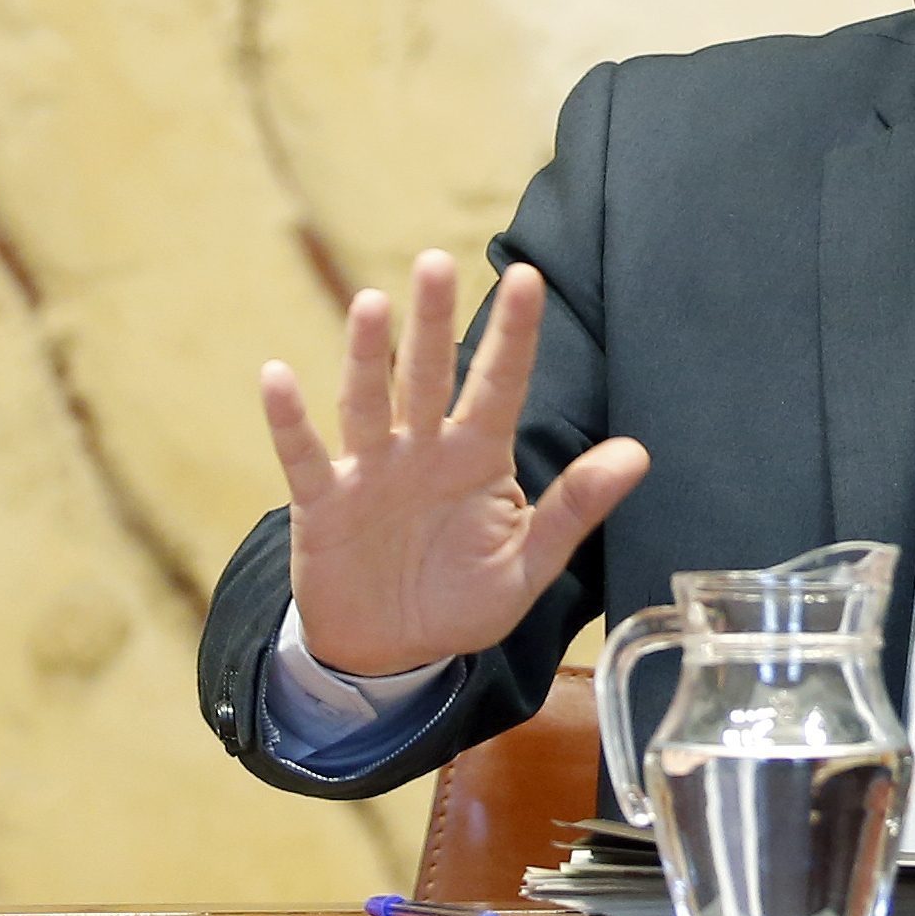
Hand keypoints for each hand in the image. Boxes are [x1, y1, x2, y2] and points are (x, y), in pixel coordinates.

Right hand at [260, 250, 649, 677]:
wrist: (389, 652)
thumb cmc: (460, 600)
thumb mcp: (527, 564)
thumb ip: (575, 507)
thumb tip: (637, 453)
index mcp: (477, 457)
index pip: (499, 384)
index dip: (514, 335)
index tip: (529, 278)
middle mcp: (423, 450)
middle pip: (428, 375)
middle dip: (433, 322)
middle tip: (436, 263)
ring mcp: (369, 470)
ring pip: (367, 402)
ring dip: (367, 356)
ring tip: (371, 305)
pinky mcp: (323, 501)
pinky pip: (303, 455)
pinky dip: (289, 420)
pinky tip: (277, 377)